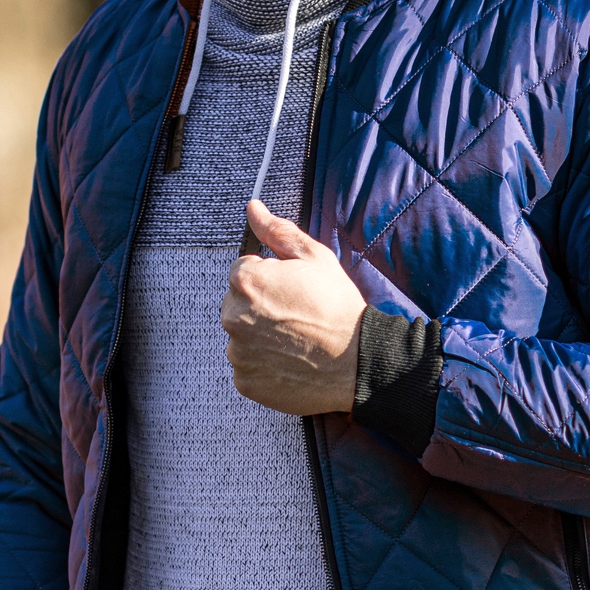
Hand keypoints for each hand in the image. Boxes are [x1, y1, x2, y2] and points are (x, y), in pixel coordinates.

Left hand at [222, 200, 366, 415]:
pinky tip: (290, 359)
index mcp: (245, 281)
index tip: (292, 290)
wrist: (357, 361)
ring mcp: (236, 352)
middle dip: (260, 305)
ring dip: (260, 335)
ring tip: (295, 339)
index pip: (241, 271)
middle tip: (296, 314)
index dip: (269, 278)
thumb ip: (277, 231)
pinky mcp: (244, 381)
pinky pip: (247, 365)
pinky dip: (263, 363)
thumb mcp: (315, 258)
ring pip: (242, 335)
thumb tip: (253, 208)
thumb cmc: (338, 306)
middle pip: (237, 303)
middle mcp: (232, 316)